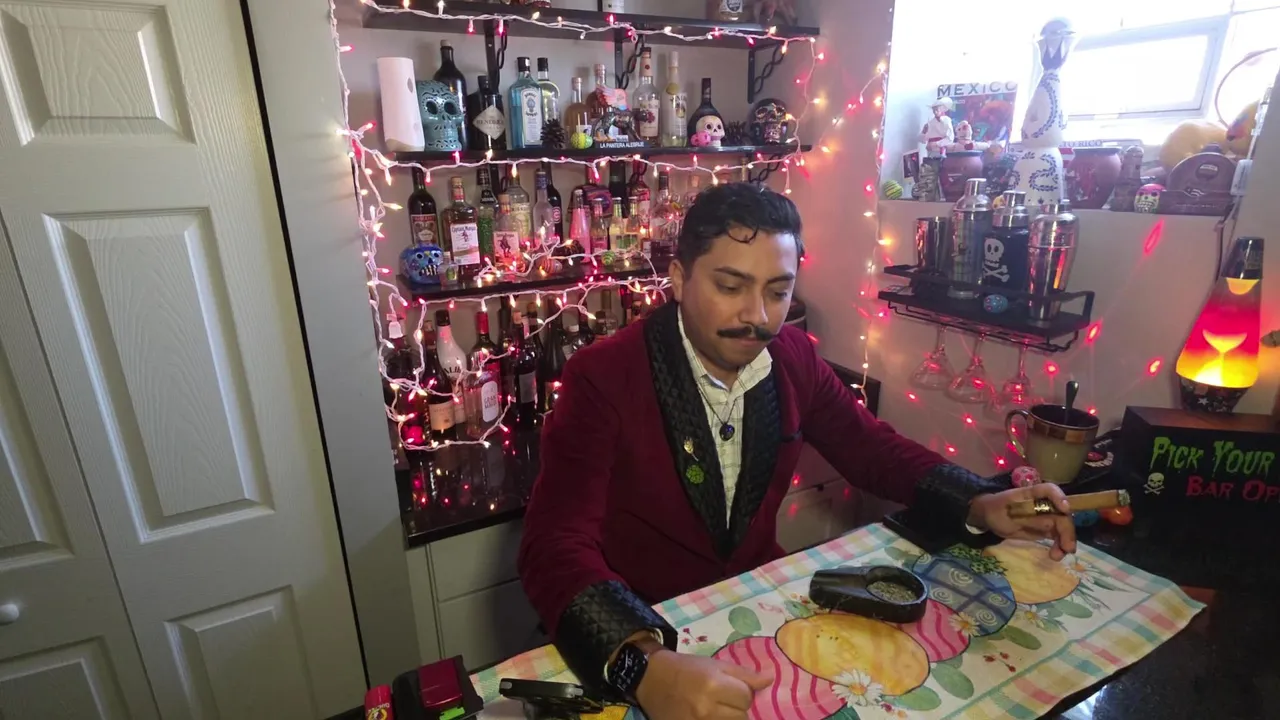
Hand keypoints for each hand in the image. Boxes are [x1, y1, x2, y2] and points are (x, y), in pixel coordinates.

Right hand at [636, 650, 771, 719]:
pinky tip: (711, 715)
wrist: (652, 678)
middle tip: (725, 699)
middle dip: (738, 708)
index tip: (735, 688)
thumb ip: (745, 674)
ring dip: (728, 718)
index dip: (744, 692)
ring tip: (718, 709)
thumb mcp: (715, 664)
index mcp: (714, 685)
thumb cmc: (687, 668)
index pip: (746, 697)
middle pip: (741, 716)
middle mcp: (706, 708)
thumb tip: (771, 680)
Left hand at [967, 484, 1077, 560]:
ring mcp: (1047, 516)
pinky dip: (1059, 545)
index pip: (1050, 490)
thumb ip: (1026, 516)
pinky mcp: (1046, 528)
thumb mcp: (1006, 512)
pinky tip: (1056, 555)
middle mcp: (1044, 503)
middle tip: (1067, 548)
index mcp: (1032, 494)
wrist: (990, 516)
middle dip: (1067, 531)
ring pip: (1063, 527)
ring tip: (1057, 556)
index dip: (1059, 497)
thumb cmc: (996, 509)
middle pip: (1062, 514)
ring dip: (1065, 541)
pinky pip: (1057, 536)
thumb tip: (1048, 523)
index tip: (1065, 509)